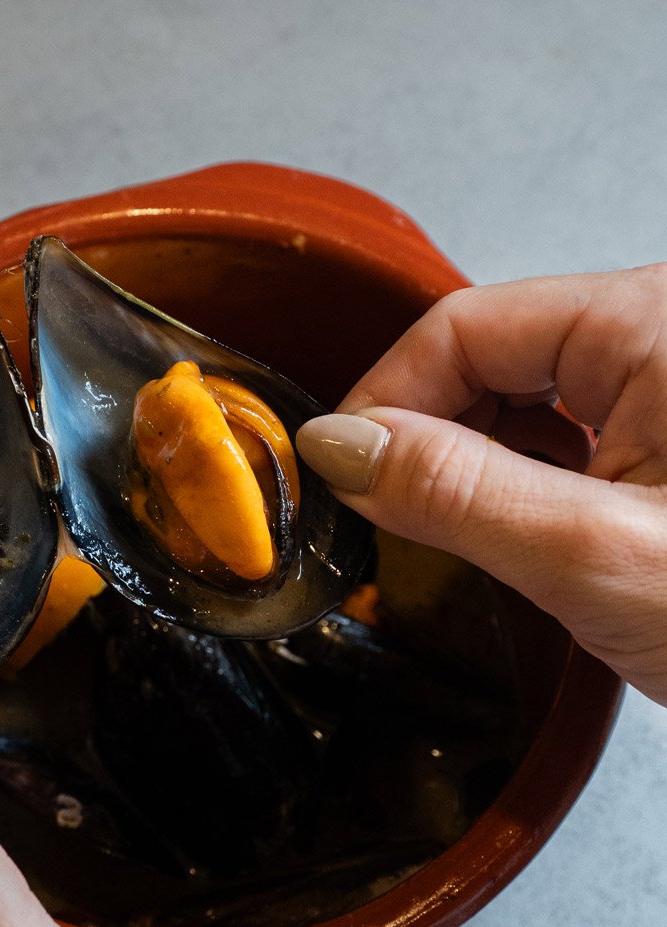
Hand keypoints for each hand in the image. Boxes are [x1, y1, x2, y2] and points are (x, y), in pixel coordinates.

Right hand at [296, 265, 666, 704]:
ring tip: (480, 549)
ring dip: (477, 471)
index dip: (386, 400)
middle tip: (399, 531)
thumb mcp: (593, 556)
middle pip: (491, 356)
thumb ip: (457, 492)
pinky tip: (530, 545)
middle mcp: (663, 335)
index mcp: (654, 323)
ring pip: (524, 401)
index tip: (339, 482)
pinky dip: (525, 489)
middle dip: (431, 440)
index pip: (467, 326)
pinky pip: (568, 438)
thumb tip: (340, 446)